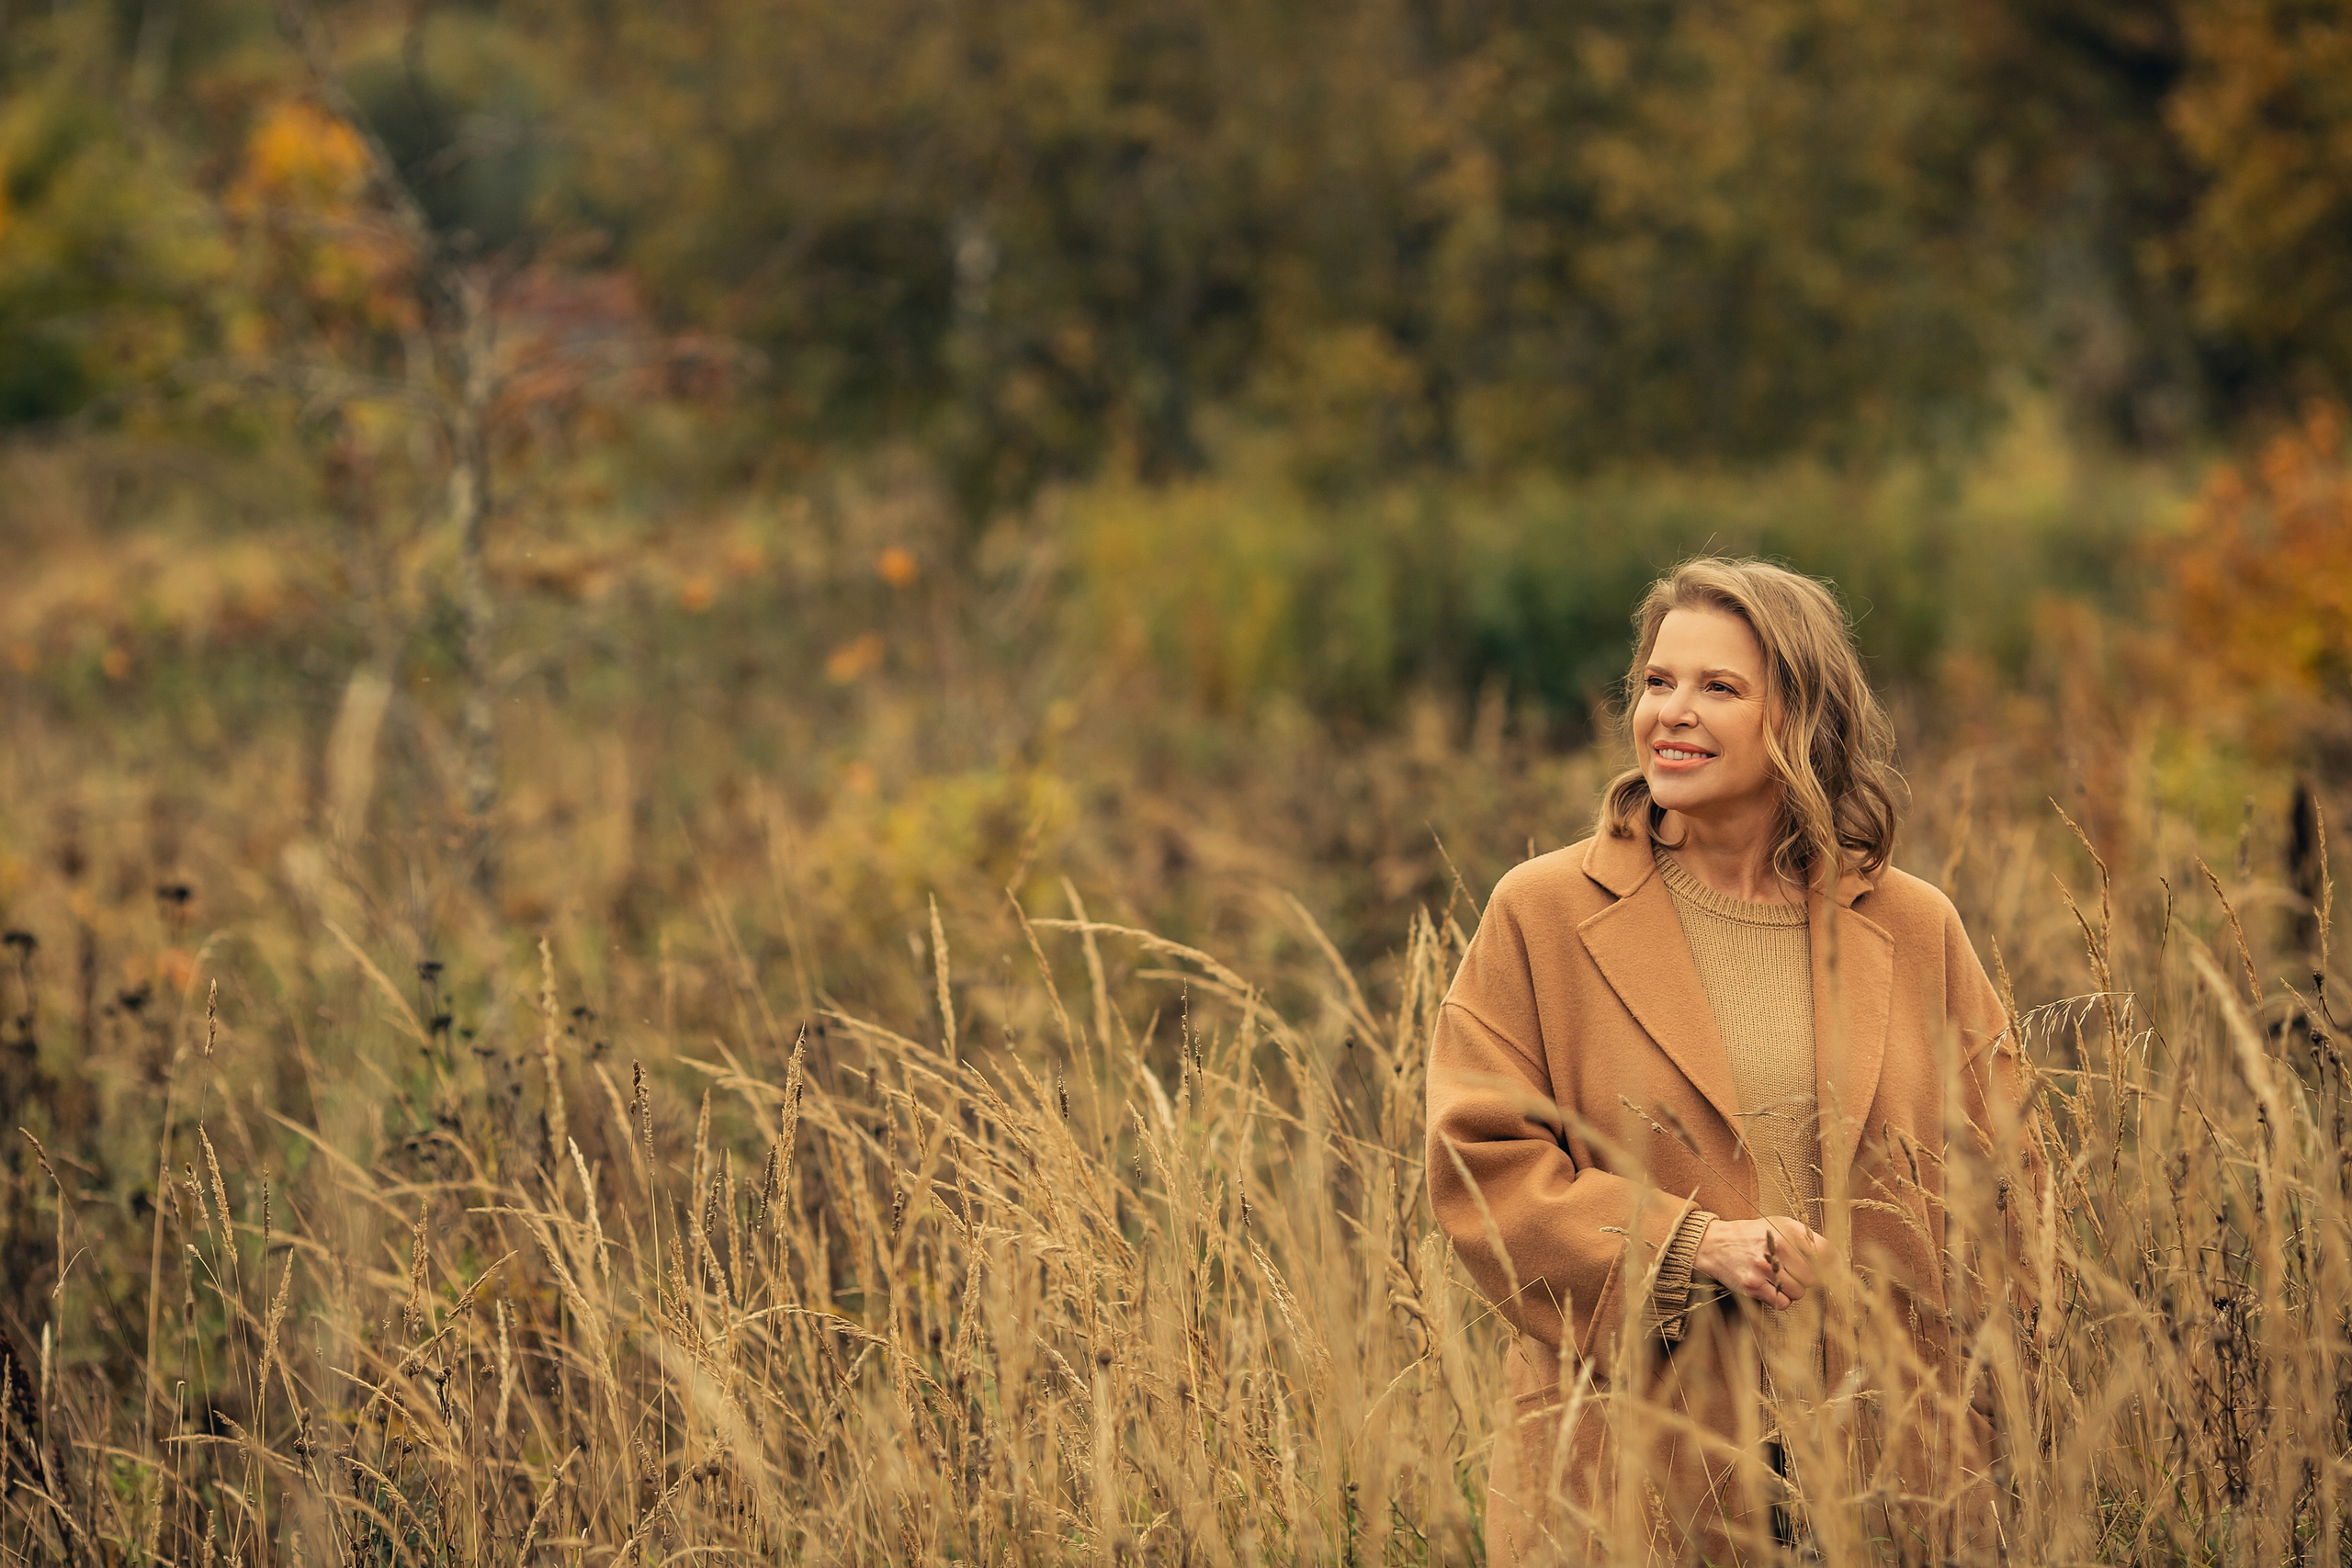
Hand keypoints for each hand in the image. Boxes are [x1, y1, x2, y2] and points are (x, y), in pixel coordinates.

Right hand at [1691, 1216, 1824, 1309]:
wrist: (1714, 1244)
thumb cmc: (1751, 1236)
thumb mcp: (1777, 1225)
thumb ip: (1805, 1238)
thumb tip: (1834, 1259)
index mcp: (1787, 1229)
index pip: (1825, 1252)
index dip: (1833, 1265)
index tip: (1832, 1271)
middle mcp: (1777, 1246)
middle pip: (1813, 1277)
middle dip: (1806, 1279)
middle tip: (1794, 1273)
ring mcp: (1764, 1267)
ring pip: (1798, 1292)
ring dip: (1792, 1290)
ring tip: (1778, 1279)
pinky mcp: (1752, 1285)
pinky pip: (1782, 1302)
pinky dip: (1779, 1299)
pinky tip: (1769, 1287)